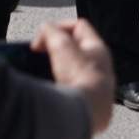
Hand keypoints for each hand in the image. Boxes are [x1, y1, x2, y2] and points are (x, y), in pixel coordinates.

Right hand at [31, 20, 114, 134]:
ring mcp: (95, 85)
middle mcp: (100, 65)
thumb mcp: (62, 47)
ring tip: (39, 71)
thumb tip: (45, 27)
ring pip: (73, 70)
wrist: (87, 111)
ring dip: (56, 68)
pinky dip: (58, 86)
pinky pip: (71, 89)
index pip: (79, 27)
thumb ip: (52, 33)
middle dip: (55, 49)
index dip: (59, 26)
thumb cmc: (78, 75)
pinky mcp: (87, 102)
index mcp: (98, 48)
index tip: (42, 36)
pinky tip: (46, 89)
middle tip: (38, 54)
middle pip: (76, 50)